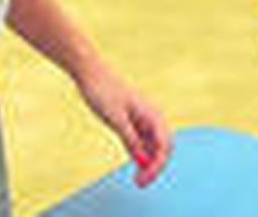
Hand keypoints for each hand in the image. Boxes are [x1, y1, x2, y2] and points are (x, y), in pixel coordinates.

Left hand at [75, 62, 171, 187]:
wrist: (92, 74)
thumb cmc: (104, 92)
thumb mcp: (116, 118)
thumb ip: (130, 138)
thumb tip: (142, 160)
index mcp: (153, 114)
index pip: (165, 145)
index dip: (157, 165)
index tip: (144, 179)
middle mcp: (152, 118)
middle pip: (162, 148)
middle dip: (155, 167)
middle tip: (140, 183)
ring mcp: (143, 120)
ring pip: (153, 147)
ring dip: (148, 163)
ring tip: (138, 179)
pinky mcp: (132, 122)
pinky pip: (141, 143)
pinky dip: (141, 156)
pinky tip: (135, 166)